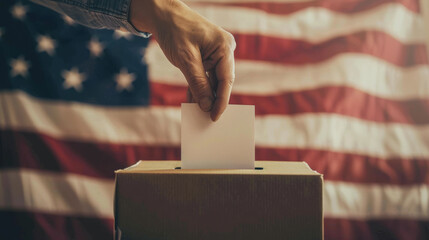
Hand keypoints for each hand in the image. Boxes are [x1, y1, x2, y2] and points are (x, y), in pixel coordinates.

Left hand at [130, 0, 235, 120]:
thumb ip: (198, 82)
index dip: (221, 100)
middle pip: (221, 82)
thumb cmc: (175, 30)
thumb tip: (206, 105)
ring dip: (205, 96)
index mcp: (224, 47)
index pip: (226, 79)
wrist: (163, 13)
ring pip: (212, 81)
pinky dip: (198, 88)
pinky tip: (193, 102)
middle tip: (208, 120)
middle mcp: (224, 50)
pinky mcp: (206, 57)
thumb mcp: (185, 59)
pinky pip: (204, 76)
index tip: (215, 117)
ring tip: (199, 115)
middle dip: (214, 100)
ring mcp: (216, 54)